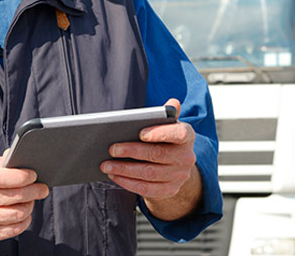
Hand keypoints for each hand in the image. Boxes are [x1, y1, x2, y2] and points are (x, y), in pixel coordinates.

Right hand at [0, 154, 48, 250]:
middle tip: (42, 187)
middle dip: (35, 190)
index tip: (33, 174)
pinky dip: (24, 220)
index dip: (22, 176)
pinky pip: (15, 229)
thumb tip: (15, 155)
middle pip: (15, 196)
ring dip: (30, 205)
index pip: (2, 177)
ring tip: (31, 199)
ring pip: (19, 213)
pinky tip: (23, 213)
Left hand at [100, 98, 201, 218]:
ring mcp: (179, 176)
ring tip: (106, 164)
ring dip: (124, 170)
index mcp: (188, 137)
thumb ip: (168, 115)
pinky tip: (114, 175)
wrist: (175, 168)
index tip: (140, 133)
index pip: (179, 134)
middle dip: (132, 152)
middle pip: (157, 154)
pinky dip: (128, 183)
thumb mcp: (169, 126)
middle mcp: (186, 157)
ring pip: (149, 173)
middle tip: (112, 149)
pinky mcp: (170, 190)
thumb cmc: (166, 140)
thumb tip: (173, 103)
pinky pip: (147, 188)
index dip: (160, 133)